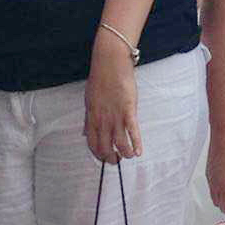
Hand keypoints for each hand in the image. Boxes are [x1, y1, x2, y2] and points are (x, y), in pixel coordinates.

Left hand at [85, 36, 140, 162]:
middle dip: (111, 159)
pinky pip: (132, 131)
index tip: (104, 158)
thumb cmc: (100, 80)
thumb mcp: (89, 101)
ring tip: (129, 156)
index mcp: (92, 118)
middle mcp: (102, 120)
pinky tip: (139, 152)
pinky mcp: (128, 109)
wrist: (110, 63)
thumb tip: (85, 133)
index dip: (99, 155)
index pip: (93, 144)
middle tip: (117, 161)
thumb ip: (89, 119)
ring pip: (119, 143)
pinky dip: (136, 143)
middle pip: (105, 148)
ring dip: (125, 154)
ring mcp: (115, 116)